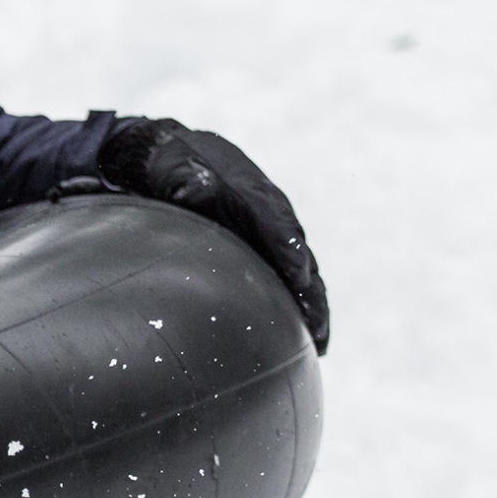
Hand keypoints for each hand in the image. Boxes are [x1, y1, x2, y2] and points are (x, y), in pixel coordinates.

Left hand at [101, 118, 329, 350]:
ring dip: (312, 305)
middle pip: (299, 255)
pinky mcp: (264, 243)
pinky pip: (288, 274)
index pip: (277, 223)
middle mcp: (271, 212)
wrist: (179, 154)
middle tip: (318, 329)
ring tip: (319, 343)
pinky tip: (304, 333)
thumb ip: (190, 180)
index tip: (299, 277)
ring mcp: (271, 229)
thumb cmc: (177, 164)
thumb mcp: (179, 168)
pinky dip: (299, 301)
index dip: (290, 250)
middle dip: (311, 292)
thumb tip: (193, 191)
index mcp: (252, 191)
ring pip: (302, 270)